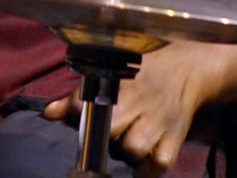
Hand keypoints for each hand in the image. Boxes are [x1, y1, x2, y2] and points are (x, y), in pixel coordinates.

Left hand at [45, 43, 207, 177]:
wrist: (188, 69)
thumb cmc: (144, 72)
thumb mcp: (113, 73)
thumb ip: (79, 95)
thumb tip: (48, 113)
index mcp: (120, 81)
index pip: (87, 100)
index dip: (76, 111)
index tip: (77, 116)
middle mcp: (140, 100)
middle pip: (109, 127)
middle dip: (101, 132)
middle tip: (103, 130)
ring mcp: (160, 121)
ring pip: (132, 149)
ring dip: (124, 151)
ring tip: (124, 142)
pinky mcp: (175, 138)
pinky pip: (158, 164)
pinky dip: (147, 167)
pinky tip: (142, 157)